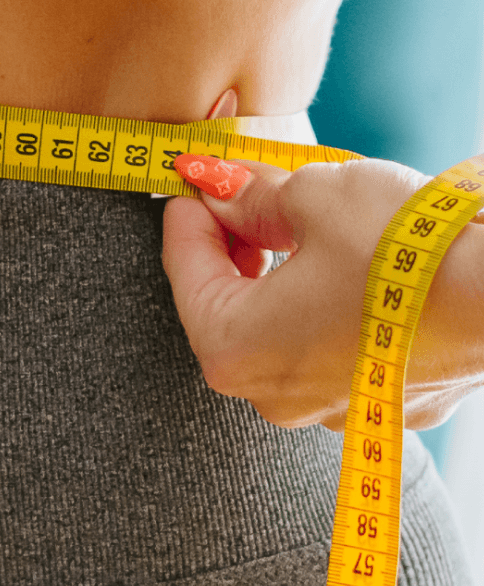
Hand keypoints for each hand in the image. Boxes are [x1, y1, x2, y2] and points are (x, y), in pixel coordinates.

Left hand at [161, 129, 483, 432]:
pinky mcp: (375, 400)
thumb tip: (220, 188)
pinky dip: (318, 308)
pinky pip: (324, 349)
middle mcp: (272, 394)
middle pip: (223, 308)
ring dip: (271, 279)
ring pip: (274, 332)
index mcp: (234, 348)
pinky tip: (342, 269)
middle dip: (227, 248)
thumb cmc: (402, 248)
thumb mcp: (312, 197)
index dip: (186, 213)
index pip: (184, 270)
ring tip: (293, 227)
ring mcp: (327, 406)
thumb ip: (252, 196)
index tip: (195, 179)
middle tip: (241, 196)